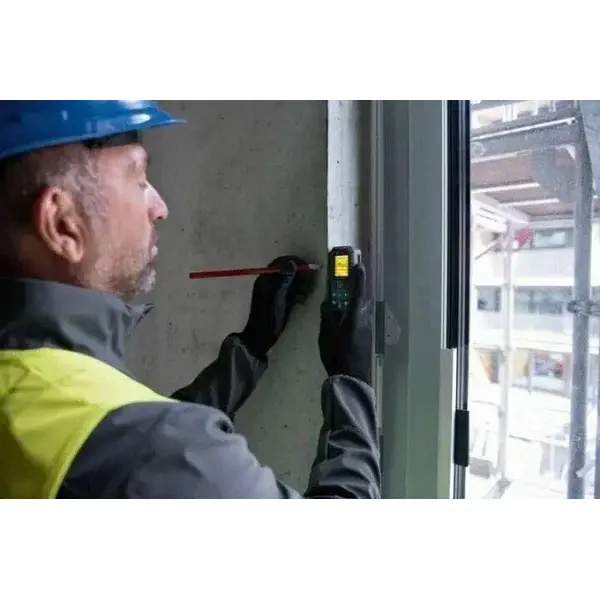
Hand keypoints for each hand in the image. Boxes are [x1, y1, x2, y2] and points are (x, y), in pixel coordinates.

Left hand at [239, 255, 310, 358]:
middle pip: (287, 272)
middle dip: (300, 274)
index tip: (308, 267)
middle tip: (310, 281)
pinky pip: (290, 292)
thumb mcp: (277, 295)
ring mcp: (274, 292)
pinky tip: (301, 299)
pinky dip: (297, 293)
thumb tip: (292, 262)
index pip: (282, 263)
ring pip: (290, 282)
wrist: (261, 336)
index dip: (295, 263)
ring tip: (307, 292)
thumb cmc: (268, 315)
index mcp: (266, 279)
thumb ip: (284, 278)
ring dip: (300, 284)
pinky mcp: (278, 301)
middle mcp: (269, 283)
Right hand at [318, 262, 372, 382]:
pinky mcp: (368, 337)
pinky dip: (355, 313)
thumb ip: (327, 316)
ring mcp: (368, 328)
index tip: (359, 264)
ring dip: (354, 302)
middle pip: (361, 299)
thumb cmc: (337, 354)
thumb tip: (328, 303)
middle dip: (355, 288)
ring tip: (344, 300)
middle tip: (348, 280)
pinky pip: (361, 319)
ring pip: (362, 309)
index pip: (357, 290)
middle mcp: (365, 318)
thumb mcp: (326, 334)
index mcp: (354, 314)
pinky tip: (346, 320)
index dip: (358, 277)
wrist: (353, 377)